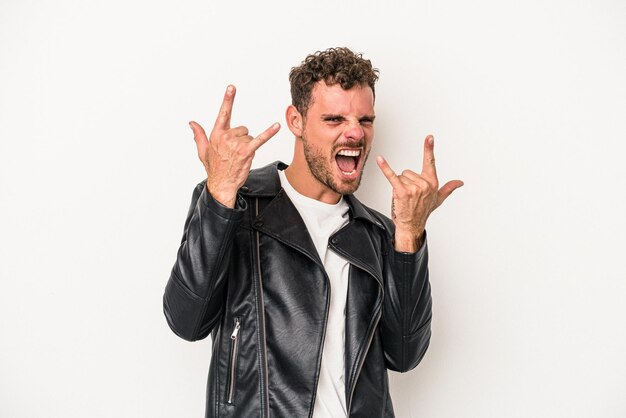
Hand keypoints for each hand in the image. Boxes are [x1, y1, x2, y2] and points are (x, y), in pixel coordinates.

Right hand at [190, 85, 280, 207]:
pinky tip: (276, 126)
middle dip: (241, 139)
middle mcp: (225, 137)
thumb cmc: (214, 168)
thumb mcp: (202, 151)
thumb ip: (199, 135)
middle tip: (235, 152)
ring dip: (248, 146)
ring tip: (240, 157)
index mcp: (216, 134)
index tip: (232, 87)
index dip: (228, 100)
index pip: (223, 113)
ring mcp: (236, 144)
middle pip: (243, 129)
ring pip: (249, 137)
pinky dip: (269, 133)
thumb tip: (192, 123)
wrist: (221, 184)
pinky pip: (260, 139)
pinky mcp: (246, 151)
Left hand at [376, 135, 462, 251]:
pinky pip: (392, 176)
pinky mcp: (401, 191)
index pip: (430, 162)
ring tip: (404, 197)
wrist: (411, 225)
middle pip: (407, 172)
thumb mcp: (438, 199)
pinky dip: (385, 168)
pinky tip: (380, 159)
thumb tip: (460, 182)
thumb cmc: (422, 211)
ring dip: (399, 186)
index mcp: (432, 182)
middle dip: (405, 182)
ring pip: (400, 176)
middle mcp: (424, 184)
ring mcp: (413, 188)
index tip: (429, 137)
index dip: (429, 149)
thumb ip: (448, 188)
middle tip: (409, 195)